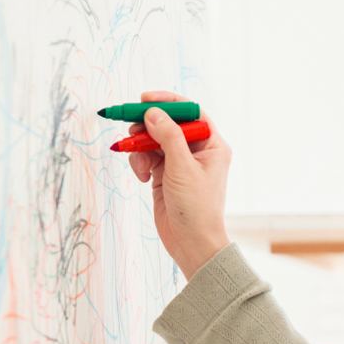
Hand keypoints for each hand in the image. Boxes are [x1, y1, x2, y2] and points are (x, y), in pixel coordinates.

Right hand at [127, 91, 230, 278]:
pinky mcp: (164, 175)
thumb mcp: (182, 168)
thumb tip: (153, 112)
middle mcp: (197, 151)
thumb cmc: (196, 208)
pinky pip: (147, 157)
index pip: (190, 112)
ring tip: (140, 165)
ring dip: (141, 148)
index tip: (145, 100)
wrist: (192, 243)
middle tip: (131, 130)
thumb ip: (168, 137)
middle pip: (168, 124)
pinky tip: (142, 178)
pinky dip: (140, 163)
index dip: (168, 103)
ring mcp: (179, 163)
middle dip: (148, 126)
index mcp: (212, 145)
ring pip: (153, 140)